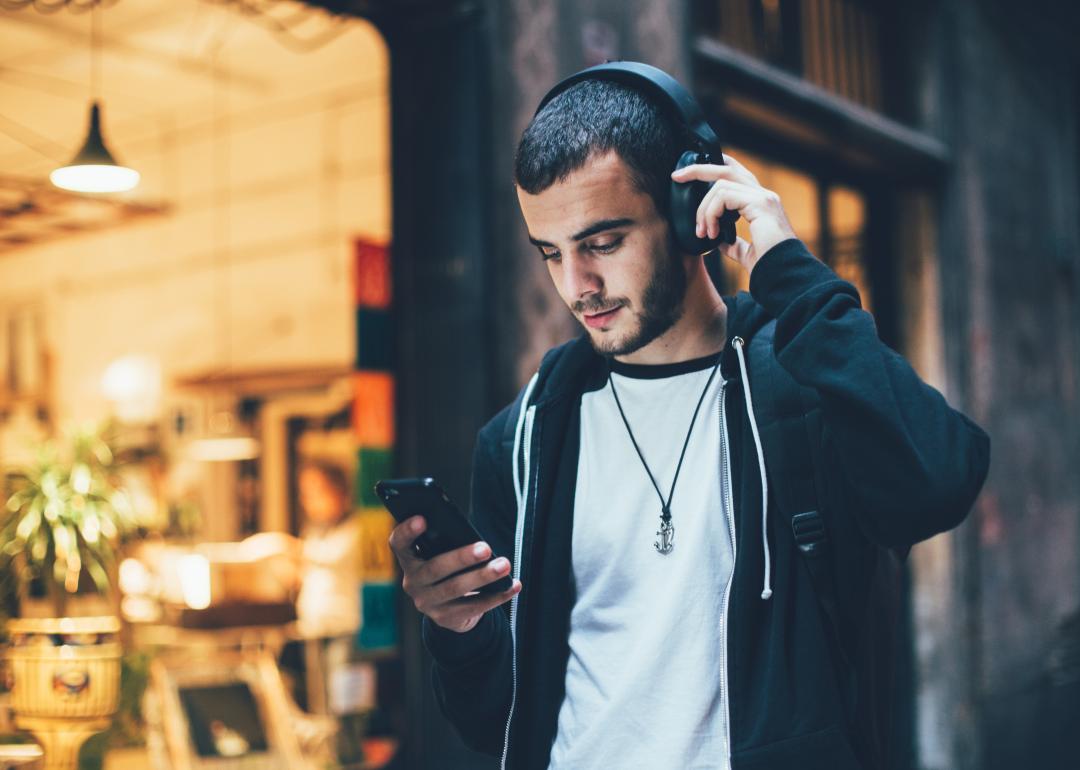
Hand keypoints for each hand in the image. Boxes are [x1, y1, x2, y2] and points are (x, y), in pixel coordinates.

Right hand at [388, 515, 521, 633]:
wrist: (448, 608)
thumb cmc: (448, 568)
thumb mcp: (440, 555)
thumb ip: (445, 543)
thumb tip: (474, 538)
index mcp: (409, 559)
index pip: (399, 544)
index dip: (407, 531)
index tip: (423, 518)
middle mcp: (413, 583)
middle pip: (436, 569)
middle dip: (462, 558)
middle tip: (485, 547)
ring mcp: (428, 603)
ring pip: (456, 589)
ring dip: (482, 576)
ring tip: (504, 565)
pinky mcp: (446, 619)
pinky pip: (474, 607)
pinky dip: (497, 596)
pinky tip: (513, 585)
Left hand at [670, 153, 797, 273]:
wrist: (783, 275)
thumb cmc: (769, 266)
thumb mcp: (747, 253)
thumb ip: (733, 244)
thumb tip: (718, 241)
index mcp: (761, 203)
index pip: (735, 176)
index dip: (712, 172)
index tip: (687, 178)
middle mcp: (764, 195)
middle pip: (727, 167)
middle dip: (699, 169)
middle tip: (677, 177)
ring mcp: (763, 197)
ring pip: (720, 184)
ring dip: (704, 209)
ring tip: (703, 232)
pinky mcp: (759, 203)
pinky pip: (724, 196)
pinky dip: (711, 213)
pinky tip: (711, 232)